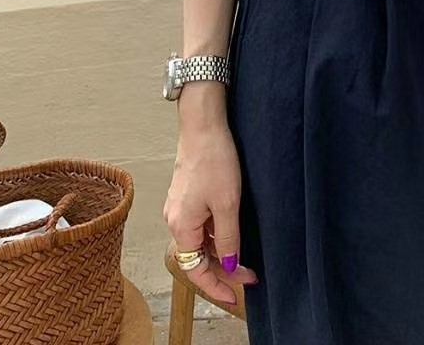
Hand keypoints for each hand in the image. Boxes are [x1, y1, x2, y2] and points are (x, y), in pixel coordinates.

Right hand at [163, 117, 258, 303]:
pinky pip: (199, 226)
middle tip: (249, 276)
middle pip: (196, 258)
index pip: (195, 271)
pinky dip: (214, 235)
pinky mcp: (185, 195)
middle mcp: (174, 220)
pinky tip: (231, 233)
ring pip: (198, 242)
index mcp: (180, 227)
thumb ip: (227, 238)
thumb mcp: (227, 203)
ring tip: (244, 258)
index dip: (216, 287)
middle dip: (222, 270)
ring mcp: (179, 207)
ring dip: (219, 252)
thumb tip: (229, 265)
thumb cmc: (213, 160)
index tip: (236, 297)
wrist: (202, 126)